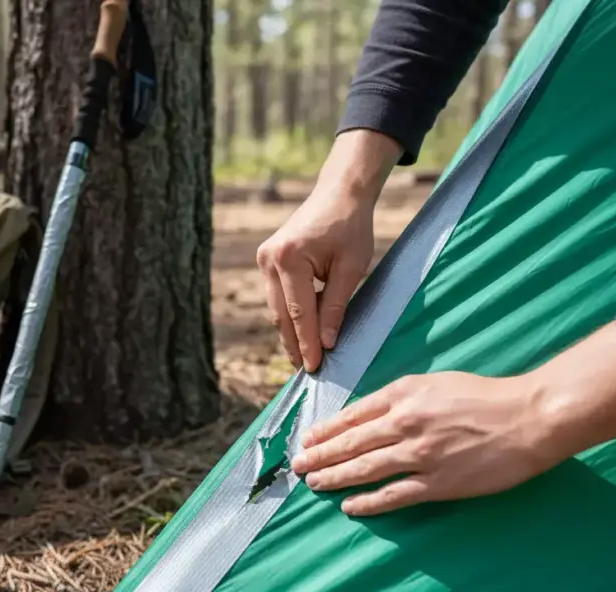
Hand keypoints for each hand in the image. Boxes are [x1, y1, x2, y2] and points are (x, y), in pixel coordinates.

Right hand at [256, 130, 402, 372]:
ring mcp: (264, 259)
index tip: (315, 368)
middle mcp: (269, 259)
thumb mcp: (351, 268)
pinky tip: (301, 333)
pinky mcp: (267, 260)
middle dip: (295, 344)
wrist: (339, 194)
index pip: (299, 313)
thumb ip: (336, 306)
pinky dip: (289, 315)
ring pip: (276, 309)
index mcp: (289, 259)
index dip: (307, 343)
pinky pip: (277, 297)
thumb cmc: (351, 227)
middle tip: (308, 371)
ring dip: (290, 333)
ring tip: (304, 358)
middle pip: (281, 315)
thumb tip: (327, 342)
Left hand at [289, 323, 615, 515]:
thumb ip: (402, 397)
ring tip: (314, 483)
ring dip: (335, 477)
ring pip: (365, 469)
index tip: (308, 438)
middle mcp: (405, 423)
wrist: (529, 417)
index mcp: (404, 394)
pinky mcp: (438, 482)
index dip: (327, 430)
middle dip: (320, 455)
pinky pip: (394, 495)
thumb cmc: (486, 396)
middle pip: (351, 443)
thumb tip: (370, 412)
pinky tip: (350, 506)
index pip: (354, 415)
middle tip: (298, 465)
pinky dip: (368, 502)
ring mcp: (420, 455)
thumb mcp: (436, 383)